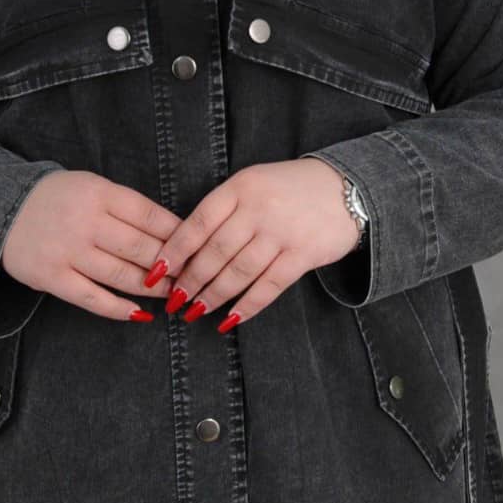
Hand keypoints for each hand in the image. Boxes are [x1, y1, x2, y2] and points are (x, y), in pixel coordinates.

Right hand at [1, 169, 182, 321]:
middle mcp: (86, 222)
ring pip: (123, 275)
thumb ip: (125, 206)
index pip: (150, 216)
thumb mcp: (91, 187)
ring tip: (173, 293)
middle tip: (192, 276)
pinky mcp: (53, 278)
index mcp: (99, 193)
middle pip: (141, 248)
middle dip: (172, 265)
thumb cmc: (56, 199)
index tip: (196, 247)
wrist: (0, 209)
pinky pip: (93, 298)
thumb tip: (172, 232)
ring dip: (153, 288)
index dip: (177, 235)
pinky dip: (120, 309)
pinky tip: (140, 314)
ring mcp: (68, 251)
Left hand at [145, 157, 361, 331]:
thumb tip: (186, 247)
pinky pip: (269, 286)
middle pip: (214, 252)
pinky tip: (231, 319)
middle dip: (190, 280)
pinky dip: (248, 305)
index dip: (174, 250)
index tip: (155, 271)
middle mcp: (258, 209)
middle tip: (174, 300)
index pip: (198, 223)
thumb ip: (224, 209)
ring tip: (195, 311)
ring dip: (213, 296)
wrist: (346, 188)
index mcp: (240, 188)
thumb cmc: (290, 189)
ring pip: (238, 272)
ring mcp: (281, 232)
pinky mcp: (303, 254)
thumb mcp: (254, 183)